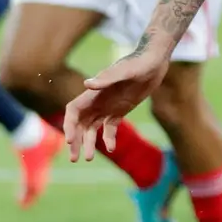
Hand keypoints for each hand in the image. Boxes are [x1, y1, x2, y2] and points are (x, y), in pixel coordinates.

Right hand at [63, 44, 172, 160]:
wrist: (152, 63)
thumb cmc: (138, 64)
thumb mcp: (124, 71)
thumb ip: (106, 79)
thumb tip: (87, 84)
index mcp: (94, 93)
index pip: (73, 112)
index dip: (69, 126)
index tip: (70, 141)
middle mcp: (97, 101)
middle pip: (80, 124)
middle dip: (76, 141)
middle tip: (75, 158)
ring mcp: (108, 107)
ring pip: (92, 129)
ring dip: (88, 143)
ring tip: (87, 159)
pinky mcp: (120, 111)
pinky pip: (110, 128)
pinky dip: (109, 139)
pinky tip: (112, 148)